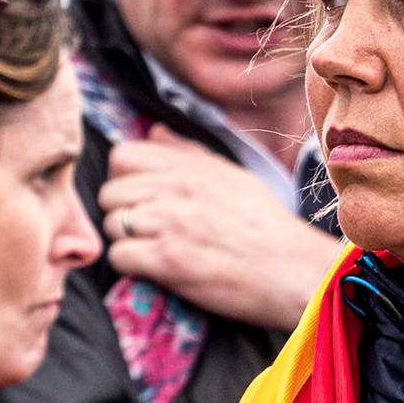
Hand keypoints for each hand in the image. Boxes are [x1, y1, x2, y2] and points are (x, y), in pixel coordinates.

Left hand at [99, 125, 342, 329]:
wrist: (293, 270)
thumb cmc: (266, 226)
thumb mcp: (233, 176)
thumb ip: (189, 153)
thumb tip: (154, 132)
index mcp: (191, 168)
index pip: (123, 156)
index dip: (125, 178)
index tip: (143, 196)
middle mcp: (176, 190)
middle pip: (110, 194)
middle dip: (122, 212)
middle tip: (148, 230)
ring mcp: (169, 224)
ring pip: (111, 225)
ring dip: (127, 240)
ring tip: (154, 250)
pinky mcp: (167, 261)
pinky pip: (119, 256)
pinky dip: (130, 266)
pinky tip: (155, 269)